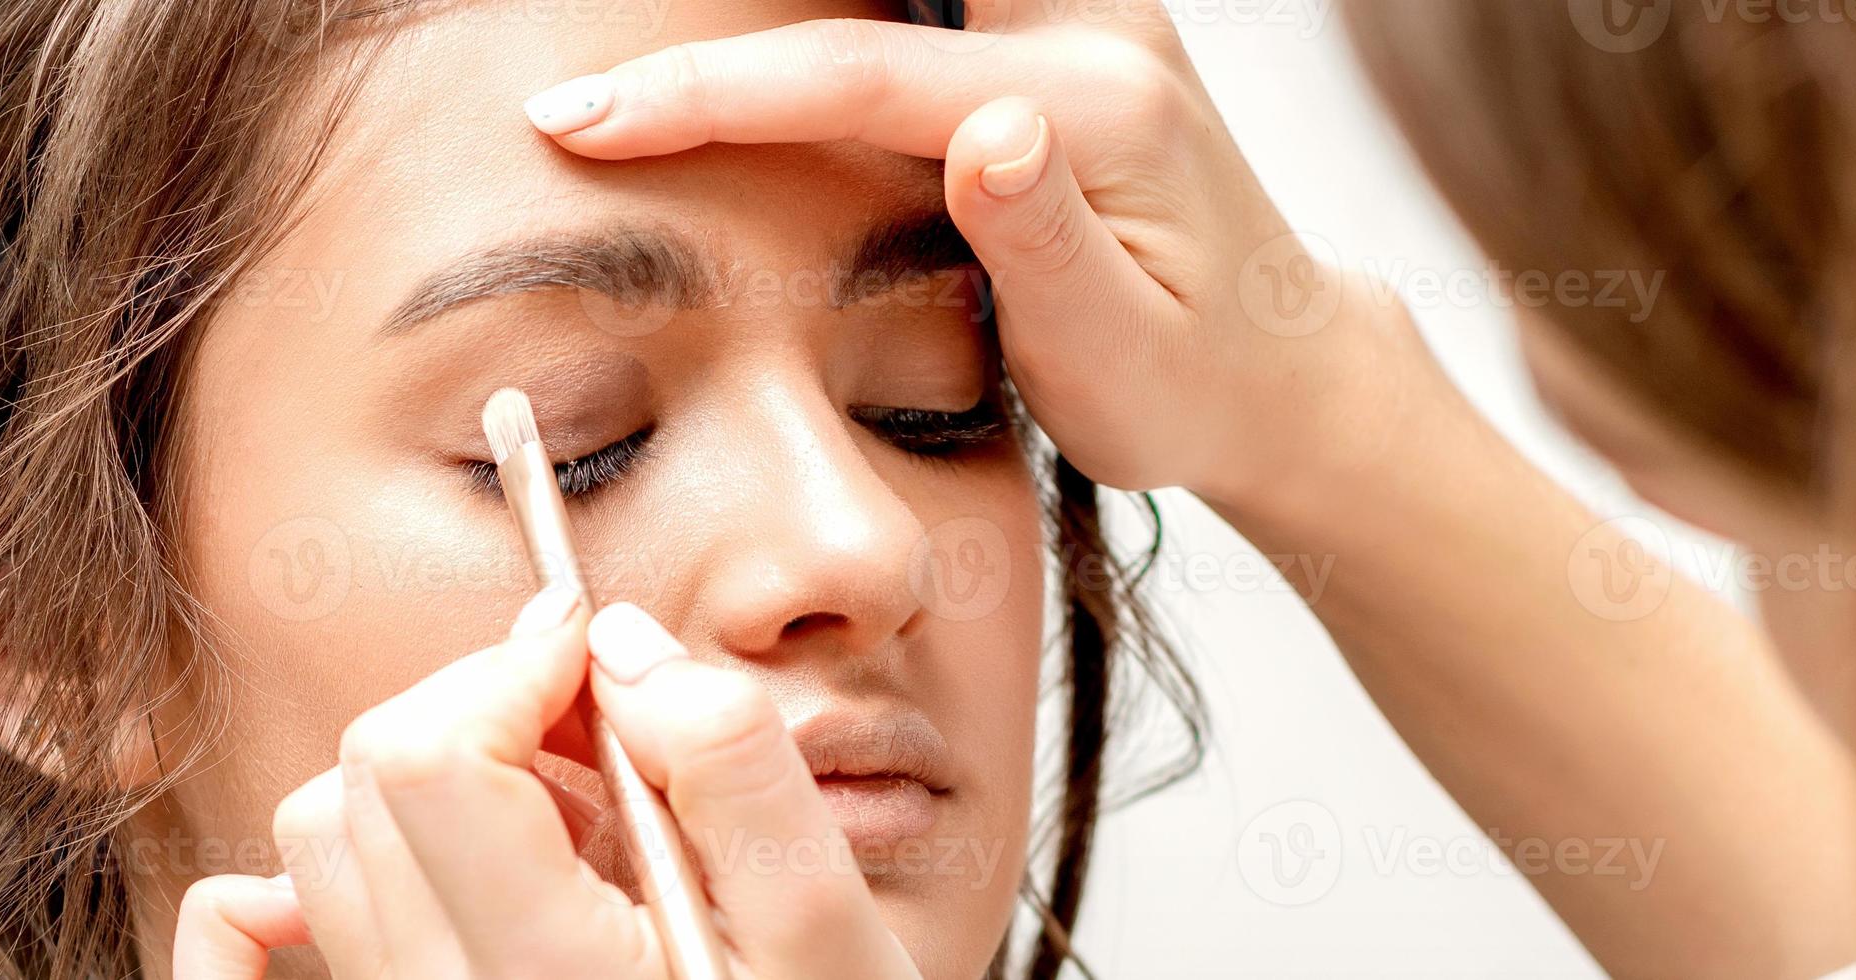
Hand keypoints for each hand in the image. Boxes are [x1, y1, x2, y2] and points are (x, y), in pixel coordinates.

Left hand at [171, 589, 918, 979]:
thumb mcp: (820, 917)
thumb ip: (731, 762)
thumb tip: (622, 646)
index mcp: (544, 968)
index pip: (430, 757)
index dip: (511, 666)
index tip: (596, 655)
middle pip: (367, 777)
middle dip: (480, 700)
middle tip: (602, 722)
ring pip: (323, 837)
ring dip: (435, 766)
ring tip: (566, 796)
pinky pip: (298, 918)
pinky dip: (357, 845)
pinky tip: (455, 842)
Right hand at [521, 0, 1440, 505]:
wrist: (1278, 371)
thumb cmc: (1189, 388)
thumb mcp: (1116, 360)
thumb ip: (1046, 243)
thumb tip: (987, 126)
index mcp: (1096, 114)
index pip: (860, 78)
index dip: (706, 92)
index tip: (577, 117)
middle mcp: (1098, 29)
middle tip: (604, 26)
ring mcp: (1086, 10)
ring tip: (659, 18)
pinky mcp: (1065, 23)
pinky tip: (764, 20)